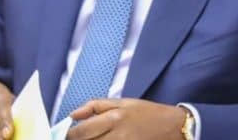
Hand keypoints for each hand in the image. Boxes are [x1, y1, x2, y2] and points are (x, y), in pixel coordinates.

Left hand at [66, 98, 186, 139]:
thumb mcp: (122, 102)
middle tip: (75, 138)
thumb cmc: (146, 112)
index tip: (65, 134)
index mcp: (113, 118)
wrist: (172, 127)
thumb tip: (72, 114)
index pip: (81, 132)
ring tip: (90, 139)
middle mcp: (117, 135)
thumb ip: (95, 106)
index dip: (69, 135)